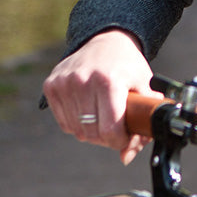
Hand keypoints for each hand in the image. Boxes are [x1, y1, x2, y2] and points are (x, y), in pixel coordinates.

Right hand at [42, 29, 160, 164]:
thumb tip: (126, 157)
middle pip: (92, 133)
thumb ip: (142, 122)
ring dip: (92, 132)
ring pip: (77, 131)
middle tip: (117, 127)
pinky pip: (64, 122)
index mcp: (108, 81)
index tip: (125, 138)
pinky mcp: (51, 85)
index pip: (109, 129)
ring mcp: (64, 82)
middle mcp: (82, 80)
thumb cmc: (128, 65)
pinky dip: (78, 124)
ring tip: (104, 117)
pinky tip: (89, 110)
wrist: (106, 39)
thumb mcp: (145, 88)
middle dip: (108, 138)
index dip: (119, 141)